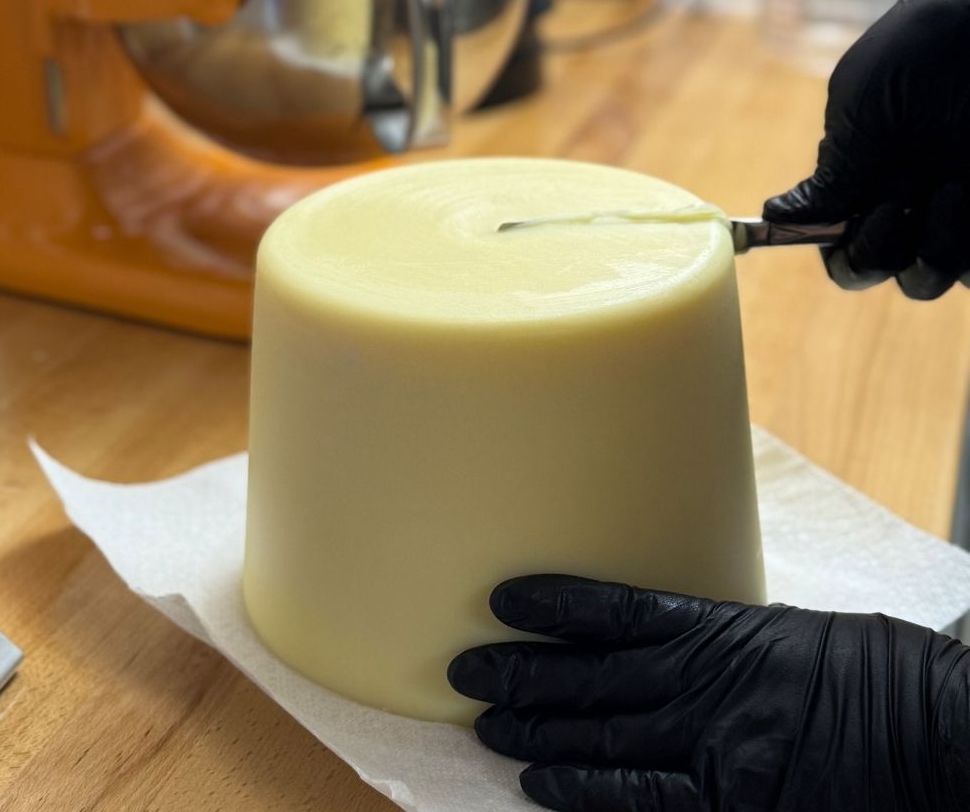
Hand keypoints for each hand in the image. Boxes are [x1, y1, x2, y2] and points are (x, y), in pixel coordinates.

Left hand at [448, 574, 969, 811]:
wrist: (940, 731)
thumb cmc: (874, 672)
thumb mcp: (791, 635)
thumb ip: (719, 643)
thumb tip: (655, 647)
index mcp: (719, 628)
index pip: (614, 610)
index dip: (554, 604)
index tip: (502, 598)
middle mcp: (704, 682)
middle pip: (591, 674)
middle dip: (522, 671)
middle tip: (467, 668)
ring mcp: (716, 745)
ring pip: (603, 732)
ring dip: (537, 727)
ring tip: (486, 720)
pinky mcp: (735, 801)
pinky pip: (643, 797)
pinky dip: (586, 790)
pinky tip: (539, 781)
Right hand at [764, 0, 969, 298]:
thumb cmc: (918, 53)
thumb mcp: (859, 110)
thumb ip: (829, 175)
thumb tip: (774, 215)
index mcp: (861, 180)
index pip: (838, 245)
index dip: (838, 250)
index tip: (843, 228)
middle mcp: (902, 199)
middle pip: (878, 269)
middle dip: (878, 256)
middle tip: (893, 214)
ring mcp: (951, 206)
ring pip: (929, 275)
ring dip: (935, 251)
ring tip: (952, 190)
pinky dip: (968, 247)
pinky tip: (967, 191)